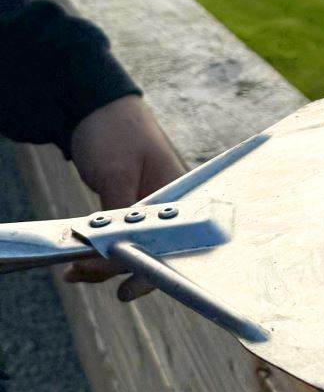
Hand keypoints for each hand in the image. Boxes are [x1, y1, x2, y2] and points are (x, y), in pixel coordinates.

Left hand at [65, 95, 183, 301]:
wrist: (96, 104)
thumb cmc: (115, 129)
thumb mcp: (115, 173)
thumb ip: (119, 215)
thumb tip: (115, 253)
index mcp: (180, 192)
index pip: (172, 242)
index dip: (150, 268)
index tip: (126, 287)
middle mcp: (171, 201)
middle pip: (155, 248)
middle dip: (123, 268)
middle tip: (84, 274)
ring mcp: (152, 203)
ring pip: (136, 244)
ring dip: (107, 260)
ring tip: (76, 270)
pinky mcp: (134, 204)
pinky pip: (123, 234)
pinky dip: (104, 247)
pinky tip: (83, 258)